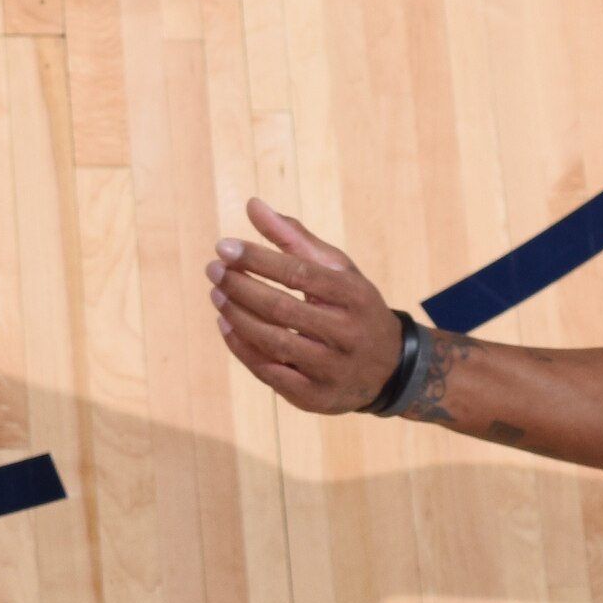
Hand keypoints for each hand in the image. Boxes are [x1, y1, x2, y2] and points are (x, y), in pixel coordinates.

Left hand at [209, 202, 404, 411]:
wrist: (389, 367)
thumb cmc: (353, 306)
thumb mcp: (336, 270)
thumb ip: (294, 237)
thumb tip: (252, 205)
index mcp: (354, 296)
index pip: (299, 273)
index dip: (257, 259)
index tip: (223, 247)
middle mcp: (346, 334)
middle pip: (280, 309)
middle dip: (239, 287)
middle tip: (213, 270)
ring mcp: (331, 369)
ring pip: (272, 342)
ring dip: (236, 316)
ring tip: (216, 295)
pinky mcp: (315, 396)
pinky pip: (269, 372)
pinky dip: (241, 347)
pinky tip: (226, 325)